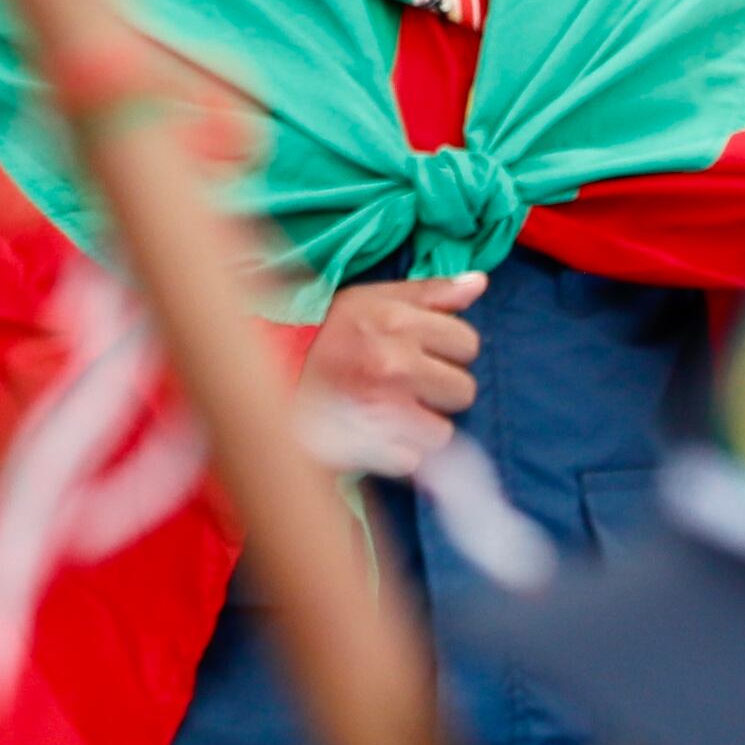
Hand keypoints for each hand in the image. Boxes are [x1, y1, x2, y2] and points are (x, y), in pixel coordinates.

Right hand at [304, 272, 484, 472]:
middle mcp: (393, 364)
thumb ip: (430, 291)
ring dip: (422, 426)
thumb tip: (479, 284)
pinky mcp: (367, 449)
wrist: (266, 372)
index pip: (468, 344)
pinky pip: (411, 461)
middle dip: (440, 389)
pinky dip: (397, 452)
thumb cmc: (324, 330)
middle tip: (411, 384)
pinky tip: (378, 434)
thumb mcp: (372, 298)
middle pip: (463, 391)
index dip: (450, 349)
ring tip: (394, 411)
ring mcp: (381, 410)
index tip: (425, 351)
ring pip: (442, 432)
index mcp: (397, 322)